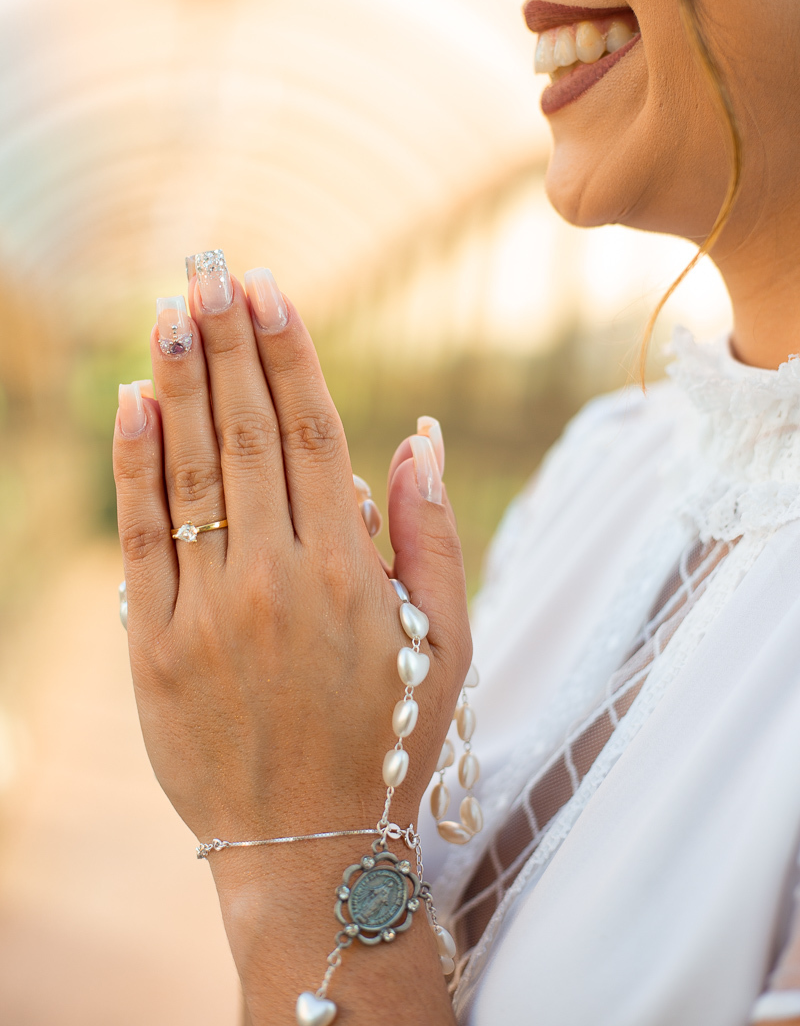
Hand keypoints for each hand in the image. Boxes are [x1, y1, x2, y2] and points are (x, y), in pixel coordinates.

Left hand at [113, 260, 468, 1021]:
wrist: (305, 846)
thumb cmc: (386, 737)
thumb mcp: (444, 643)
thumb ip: (432, 536)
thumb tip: (417, 436)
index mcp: (352, 573)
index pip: (314, 433)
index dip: (289, 353)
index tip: (270, 289)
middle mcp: (277, 580)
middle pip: (249, 433)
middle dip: (229, 341)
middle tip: (210, 268)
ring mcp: (208, 612)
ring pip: (192, 471)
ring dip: (181, 381)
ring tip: (171, 309)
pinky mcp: (154, 645)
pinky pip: (141, 538)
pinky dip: (134, 464)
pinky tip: (132, 400)